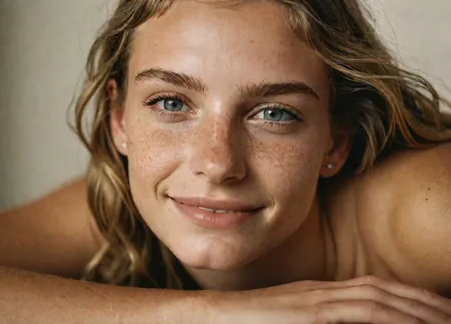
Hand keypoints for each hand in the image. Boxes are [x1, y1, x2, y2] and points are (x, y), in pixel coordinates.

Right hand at [211, 276, 450, 322]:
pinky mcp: (305, 313)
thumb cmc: (248, 322)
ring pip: (375, 298)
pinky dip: (385, 316)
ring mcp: (313, 299)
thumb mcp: (290, 319)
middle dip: (423, 302)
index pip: (374, 289)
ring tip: (445, 318)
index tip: (437, 310)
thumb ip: (315, 319)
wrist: (214, 316)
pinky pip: (353, 313)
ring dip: (414, 308)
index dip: (409, 297)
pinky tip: (408, 322)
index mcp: (319, 293)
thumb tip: (341, 322)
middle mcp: (321, 290)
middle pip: (382, 290)